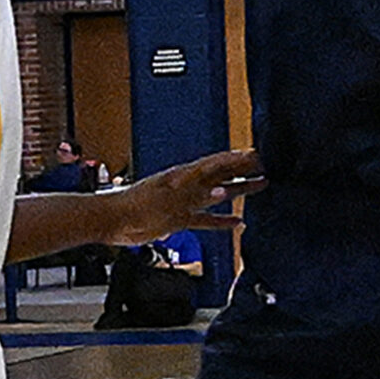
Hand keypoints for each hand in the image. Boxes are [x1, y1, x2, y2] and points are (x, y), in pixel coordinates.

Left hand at [102, 147, 262, 242]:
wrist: (112, 220)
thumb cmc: (134, 204)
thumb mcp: (168, 196)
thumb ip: (197, 193)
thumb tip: (223, 191)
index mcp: (185, 175)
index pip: (218, 164)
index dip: (238, 160)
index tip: (258, 156)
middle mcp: (187, 186)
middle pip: (222, 175)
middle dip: (244, 170)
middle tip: (266, 166)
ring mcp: (184, 202)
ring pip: (218, 194)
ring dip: (238, 191)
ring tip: (259, 186)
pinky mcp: (179, 219)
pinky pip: (206, 219)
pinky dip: (222, 221)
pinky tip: (236, 223)